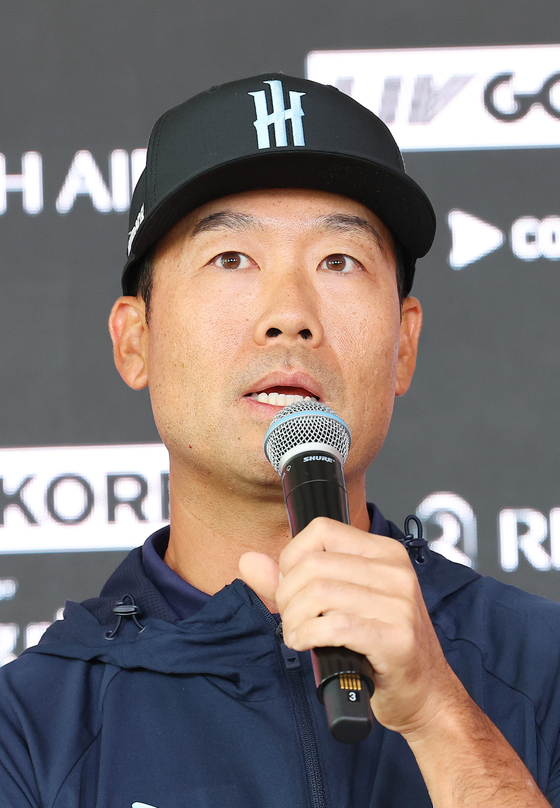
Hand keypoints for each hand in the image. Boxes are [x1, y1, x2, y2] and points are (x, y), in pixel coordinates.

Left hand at [239, 516, 462, 736]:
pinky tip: (304, 644)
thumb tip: (248, 561)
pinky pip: (335, 625)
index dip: (292, 557)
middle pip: (314, 564)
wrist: (425, 694)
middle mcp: (395, 571)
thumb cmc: (380, 646)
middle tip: (289, 618)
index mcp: (384, 553)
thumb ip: (291, 581)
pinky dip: (308, 635)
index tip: (289, 585)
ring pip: (320, 593)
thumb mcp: (340, 603)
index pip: (322, 530)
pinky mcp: (396, 638)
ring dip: (294, 619)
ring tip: (296, 634)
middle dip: (287, 594)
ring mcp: (399, 604)